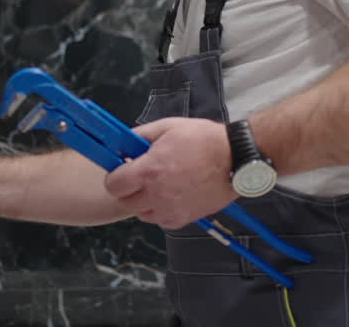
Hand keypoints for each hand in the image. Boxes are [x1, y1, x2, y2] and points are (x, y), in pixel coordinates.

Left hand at [104, 117, 236, 229]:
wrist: (234, 158)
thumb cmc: (203, 140)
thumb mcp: (168, 127)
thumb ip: (141, 135)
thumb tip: (124, 142)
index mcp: (149, 170)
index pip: (113, 185)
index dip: (116, 176)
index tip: (123, 170)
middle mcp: (156, 194)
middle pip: (125, 201)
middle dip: (129, 188)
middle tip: (141, 176)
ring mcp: (170, 210)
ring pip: (142, 213)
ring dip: (144, 201)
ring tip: (159, 185)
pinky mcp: (183, 219)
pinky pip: (161, 220)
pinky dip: (161, 211)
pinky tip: (172, 195)